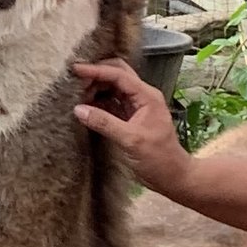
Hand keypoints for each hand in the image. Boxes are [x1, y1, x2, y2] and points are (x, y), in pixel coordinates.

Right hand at [71, 57, 186, 194]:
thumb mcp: (131, 140)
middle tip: (74, 81)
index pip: (119, 75)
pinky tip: (84, 106)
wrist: (172, 176)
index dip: (96, 70)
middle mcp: (142, 96)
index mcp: (147, 96)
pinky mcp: (129, 118)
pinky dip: (97, 102)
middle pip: (117, 75)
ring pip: (113, 88)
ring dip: (95, 88)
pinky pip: (111, 103)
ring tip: (76, 94)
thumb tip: (79, 109)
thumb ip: (105, 123)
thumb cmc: (158, 158)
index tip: (75, 70)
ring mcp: (135, 107)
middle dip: (96, 74)